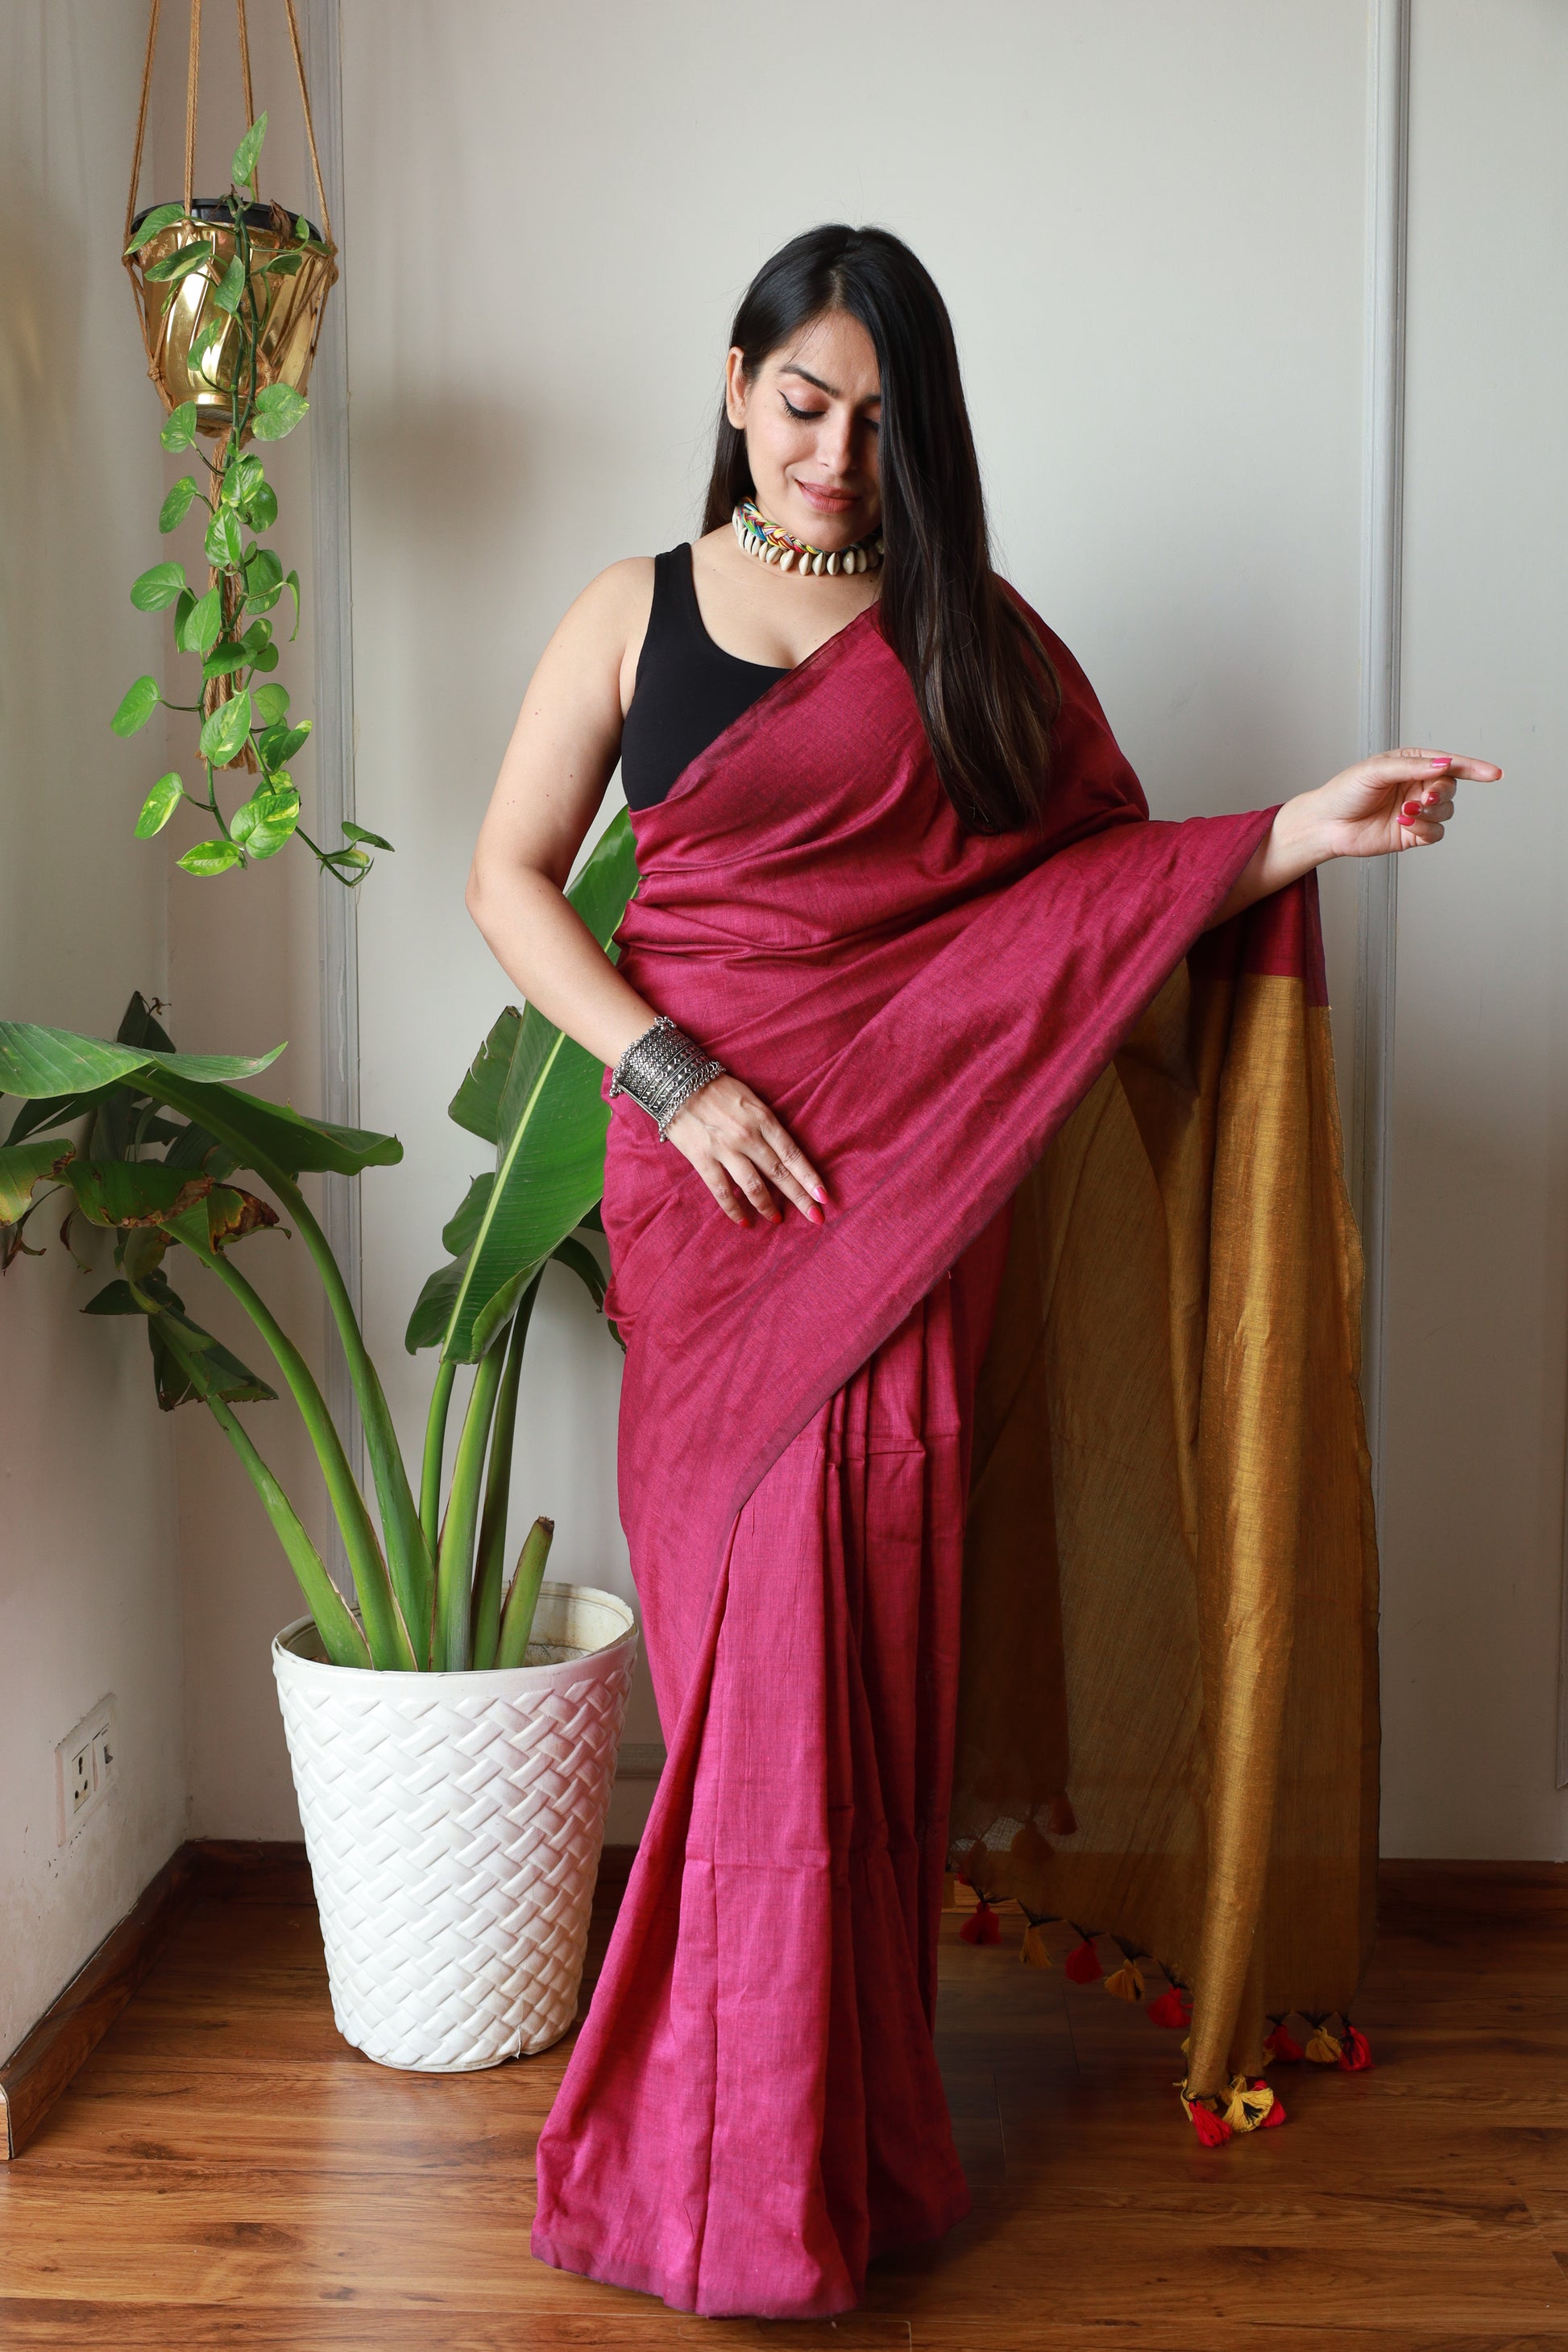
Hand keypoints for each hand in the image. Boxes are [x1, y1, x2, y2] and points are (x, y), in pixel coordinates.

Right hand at [663, 1073, 826, 1229]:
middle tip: (815, 1217)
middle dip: (800, 1197)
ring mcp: (725, 1149)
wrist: (676, 1082)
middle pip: (779, 1173)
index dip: (809, 1177)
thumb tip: (782, 1154)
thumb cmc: (717, 1089)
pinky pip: (722, 1191)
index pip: (792, 1154)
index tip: (823, 1196)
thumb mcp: (750, 1100)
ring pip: (754, 1186)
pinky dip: (735, 1210)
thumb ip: (766, 1125)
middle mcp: (748, 1136)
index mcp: (763, 1118)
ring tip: (777, 1219)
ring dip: (768, 1207)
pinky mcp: (703, 1159)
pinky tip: (744, 1222)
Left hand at [1308, 745, 1502, 859]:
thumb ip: (1412, 767)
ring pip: (1445, 811)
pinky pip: (1435, 833)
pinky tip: (1405, 824)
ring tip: (1405, 811)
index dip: (1473, 767)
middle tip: (1422, 798)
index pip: (1449, 763)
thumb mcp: (1376, 770)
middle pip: (1450, 787)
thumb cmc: (1345, 792)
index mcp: (1412, 764)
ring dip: (1430, 812)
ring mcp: (1416, 811)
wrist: (1326, 824)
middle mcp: (1417, 786)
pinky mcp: (1412, 833)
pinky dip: (1425, 829)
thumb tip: (1444, 764)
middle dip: (1440, 793)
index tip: (1493, 773)